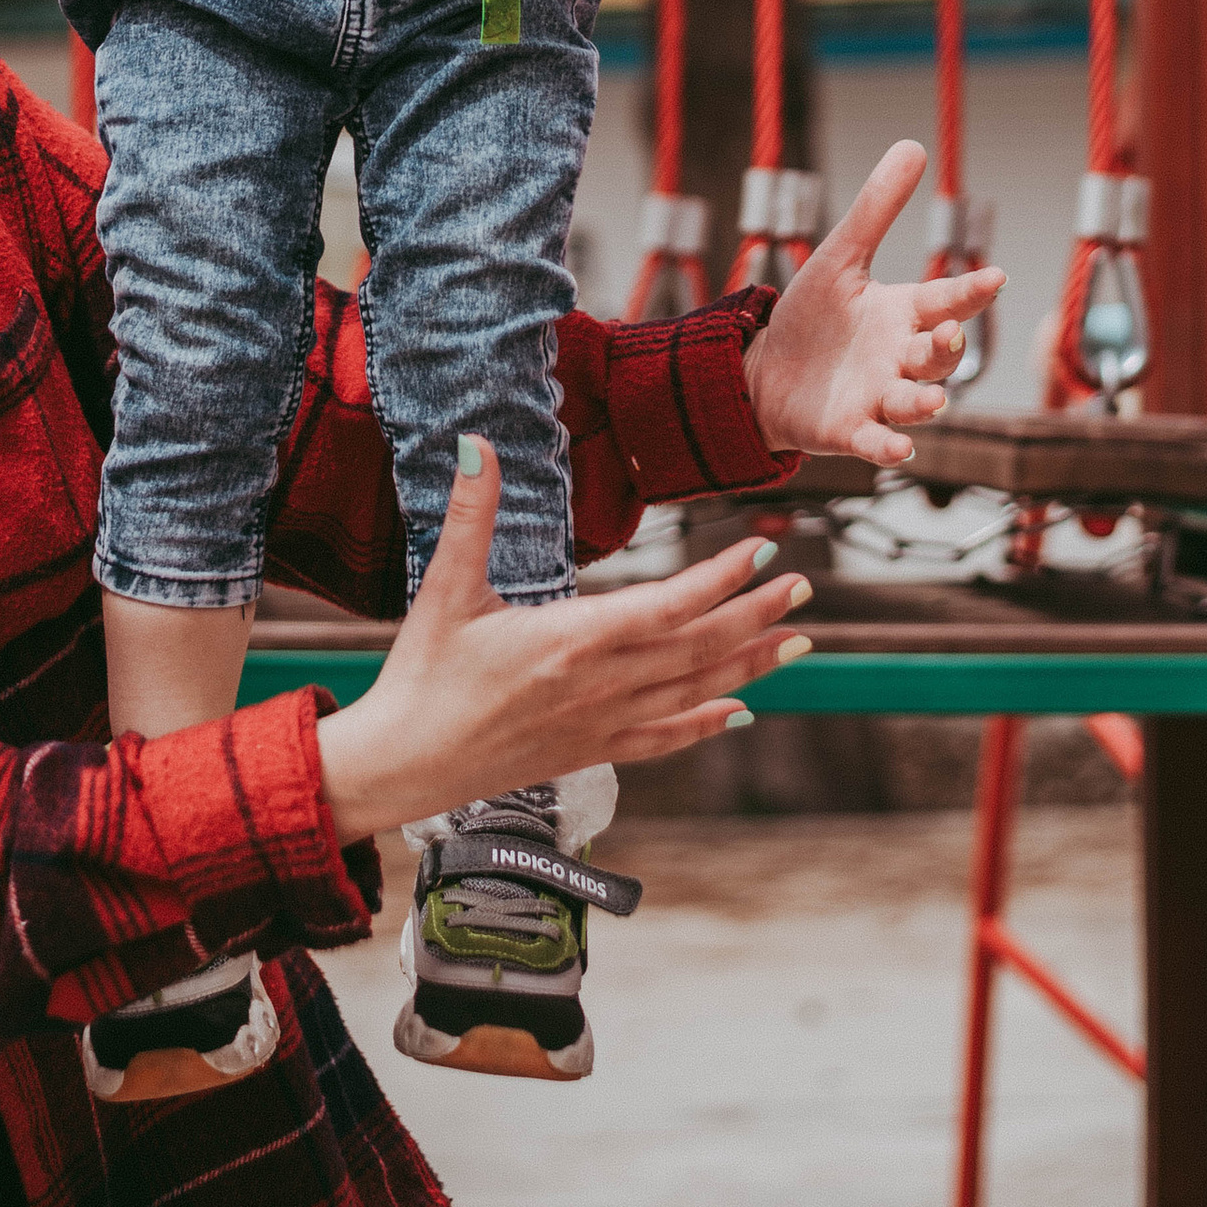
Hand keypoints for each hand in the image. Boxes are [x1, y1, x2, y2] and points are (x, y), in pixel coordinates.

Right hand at [312, 437, 812, 845]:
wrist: (403, 764)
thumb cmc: (423, 673)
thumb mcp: (446, 586)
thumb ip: (471, 514)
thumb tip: (477, 442)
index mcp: (570, 640)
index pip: (667, 608)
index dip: (720, 580)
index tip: (762, 550)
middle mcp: (599, 685)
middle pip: (697, 648)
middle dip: (756, 616)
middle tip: (803, 587)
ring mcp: (600, 723)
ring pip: (693, 693)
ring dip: (749, 665)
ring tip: (797, 641)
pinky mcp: (591, 750)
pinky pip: (664, 738)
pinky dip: (706, 723)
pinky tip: (740, 713)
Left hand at [741, 138, 1004, 466]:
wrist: (765, 373)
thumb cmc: (813, 318)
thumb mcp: (840, 258)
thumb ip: (876, 210)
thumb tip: (913, 146)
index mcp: (903, 315)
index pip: (945, 301)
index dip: (970, 291)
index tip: (996, 276)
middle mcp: (900, 359)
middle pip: (937, 357)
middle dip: (944, 349)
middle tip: (947, 335)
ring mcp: (879, 398)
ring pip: (914, 402)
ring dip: (925, 403)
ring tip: (932, 400)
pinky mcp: (852, 431)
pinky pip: (877, 441)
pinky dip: (888, 446)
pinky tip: (897, 447)